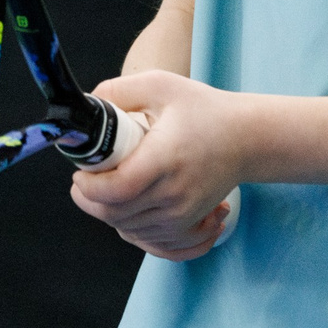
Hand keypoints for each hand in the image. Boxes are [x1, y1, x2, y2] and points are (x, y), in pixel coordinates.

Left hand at [66, 70, 242, 260]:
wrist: (247, 138)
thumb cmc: (204, 110)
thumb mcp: (160, 85)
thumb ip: (117, 91)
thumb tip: (86, 107)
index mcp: (165, 159)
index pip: (116, 189)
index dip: (88, 187)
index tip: (80, 173)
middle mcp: (174, 193)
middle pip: (115, 214)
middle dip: (90, 200)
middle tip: (85, 180)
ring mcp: (182, 214)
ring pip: (128, 229)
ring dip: (108, 212)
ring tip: (107, 188)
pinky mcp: (187, 224)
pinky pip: (148, 241)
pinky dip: (131, 229)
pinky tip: (129, 209)